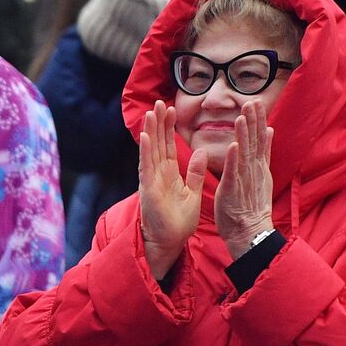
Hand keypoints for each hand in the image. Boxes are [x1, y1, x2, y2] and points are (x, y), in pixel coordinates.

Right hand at [138, 101, 206, 278]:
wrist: (170, 243)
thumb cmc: (179, 222)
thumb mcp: (192, 193)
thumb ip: (195, 173)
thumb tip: (200, 152)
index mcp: (169, 173)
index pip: (168, 145)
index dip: (169, 127)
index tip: (172, 109)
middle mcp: (157, 173)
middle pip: (158, 143)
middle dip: (159, 123)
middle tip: (159, 102)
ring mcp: (150, 180)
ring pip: (150, 150)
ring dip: (150, 131)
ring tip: (151, 112)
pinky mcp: (147, 189)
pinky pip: (146, 166)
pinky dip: (145, 151)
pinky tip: (145, 136)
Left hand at [214, 99, 274, 259]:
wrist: (250, 232)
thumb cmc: (251, 205)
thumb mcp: (261, 174)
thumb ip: (264, 152)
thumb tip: (269, 130)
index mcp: (258, 165)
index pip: (260, 138)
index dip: (258, 120)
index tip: (255, 102)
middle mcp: (253, 170)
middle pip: (255, 142)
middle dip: (253, 121)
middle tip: (252, 101)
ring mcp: (244, 180)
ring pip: (244, 153)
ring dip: (244, 135)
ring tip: (242, 116)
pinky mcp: (234, 190)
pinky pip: (233, 173)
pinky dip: (234, 159)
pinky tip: (233, 145)